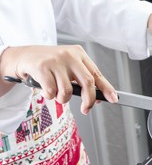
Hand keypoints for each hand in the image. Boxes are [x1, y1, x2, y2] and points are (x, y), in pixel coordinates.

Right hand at [0, 45, 117, 113]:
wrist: (23, 56)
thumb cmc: (50, 65)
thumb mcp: (69, 67)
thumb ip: (81, 80)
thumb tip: (97, 98)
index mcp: (79, 54)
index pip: (97, 74)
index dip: (107, 88)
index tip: (114, 99)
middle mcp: (70, 55)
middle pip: (87, 82)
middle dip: (88, 100)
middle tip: (86, 109)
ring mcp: (55, 61)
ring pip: (67, 90)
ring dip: (63, 99)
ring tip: (57, 95)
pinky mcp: (42, 67)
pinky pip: (51, 91)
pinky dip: (50, 96)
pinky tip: (46, 90)